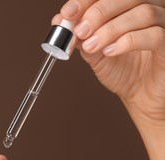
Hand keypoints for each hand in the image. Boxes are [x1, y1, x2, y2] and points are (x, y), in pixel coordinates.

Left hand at [54, 0, 164, 124]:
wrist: (140, 95)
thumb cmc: (122, 70)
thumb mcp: (94, 51)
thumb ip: (79, 36)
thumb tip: (60, 20)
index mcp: (129, 7)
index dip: (86, 0)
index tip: (67, 13)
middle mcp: (150, 9)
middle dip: (98, 13)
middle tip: (80, 31)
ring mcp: (163, 25)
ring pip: (142, 13)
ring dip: (110, 29)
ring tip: (92, 46)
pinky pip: (154, 35)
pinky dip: (127, 41)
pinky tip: (110, 51)